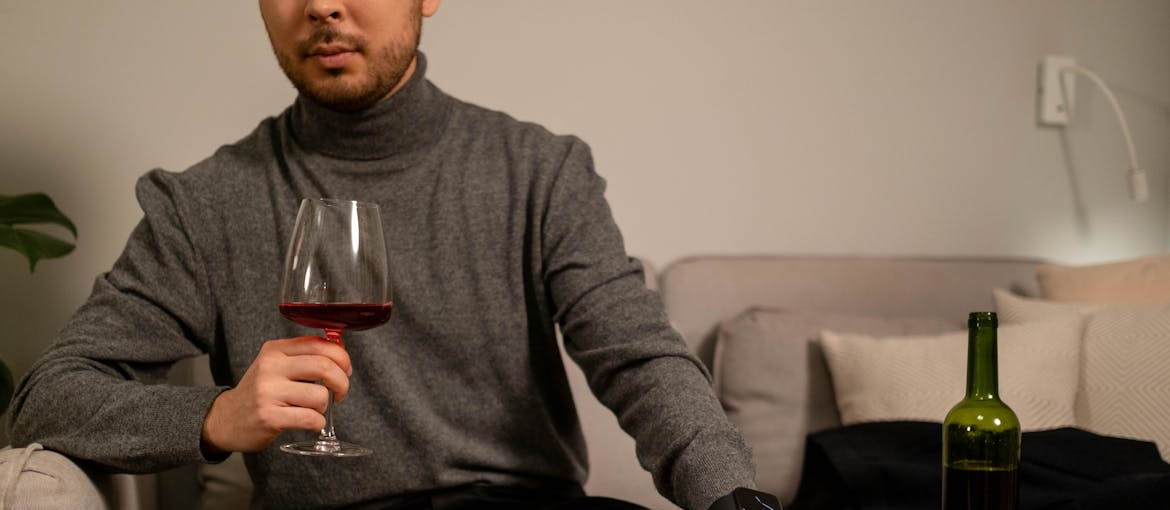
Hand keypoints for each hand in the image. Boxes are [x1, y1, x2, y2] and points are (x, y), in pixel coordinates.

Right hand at [200, 336, 352, 453]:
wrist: (225, 419)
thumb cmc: (260, 392)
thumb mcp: (276, 365)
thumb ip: (305, 356)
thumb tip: (341, 351)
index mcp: (275, 350)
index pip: (320, 344)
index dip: (342, 358)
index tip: (346, 370)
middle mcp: (270, 367)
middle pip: (324, 367)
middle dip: (342, 382)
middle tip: (340, 393)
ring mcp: (268, 392)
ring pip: (320, 395)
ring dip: (325, 407)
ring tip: (314, 409)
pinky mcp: (269, 417)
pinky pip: (310, 418)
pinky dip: (318, 423)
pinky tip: (310, 422)